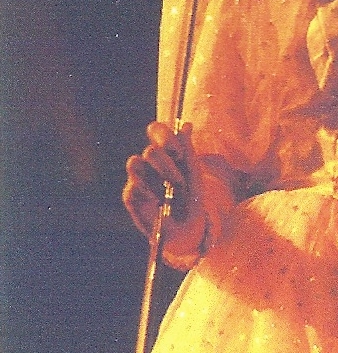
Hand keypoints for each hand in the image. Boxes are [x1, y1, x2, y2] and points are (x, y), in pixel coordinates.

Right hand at [123, 122, 207, 265]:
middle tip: (178, 182)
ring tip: (167, 194)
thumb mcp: (193, 173)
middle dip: (166, 166)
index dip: (164, 137)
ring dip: (156, 179)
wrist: (186, 227)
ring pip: (134, 163)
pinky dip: (147, 193)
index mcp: (165, 152)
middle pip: (149, 150)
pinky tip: (157, 202)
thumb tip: (186, 124)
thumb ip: (188, 149)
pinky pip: (132, 186)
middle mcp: (149, 162)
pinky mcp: (130, 195)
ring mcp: (138, 178)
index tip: (177, 153)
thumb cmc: (191, 197)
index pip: (155, 131)